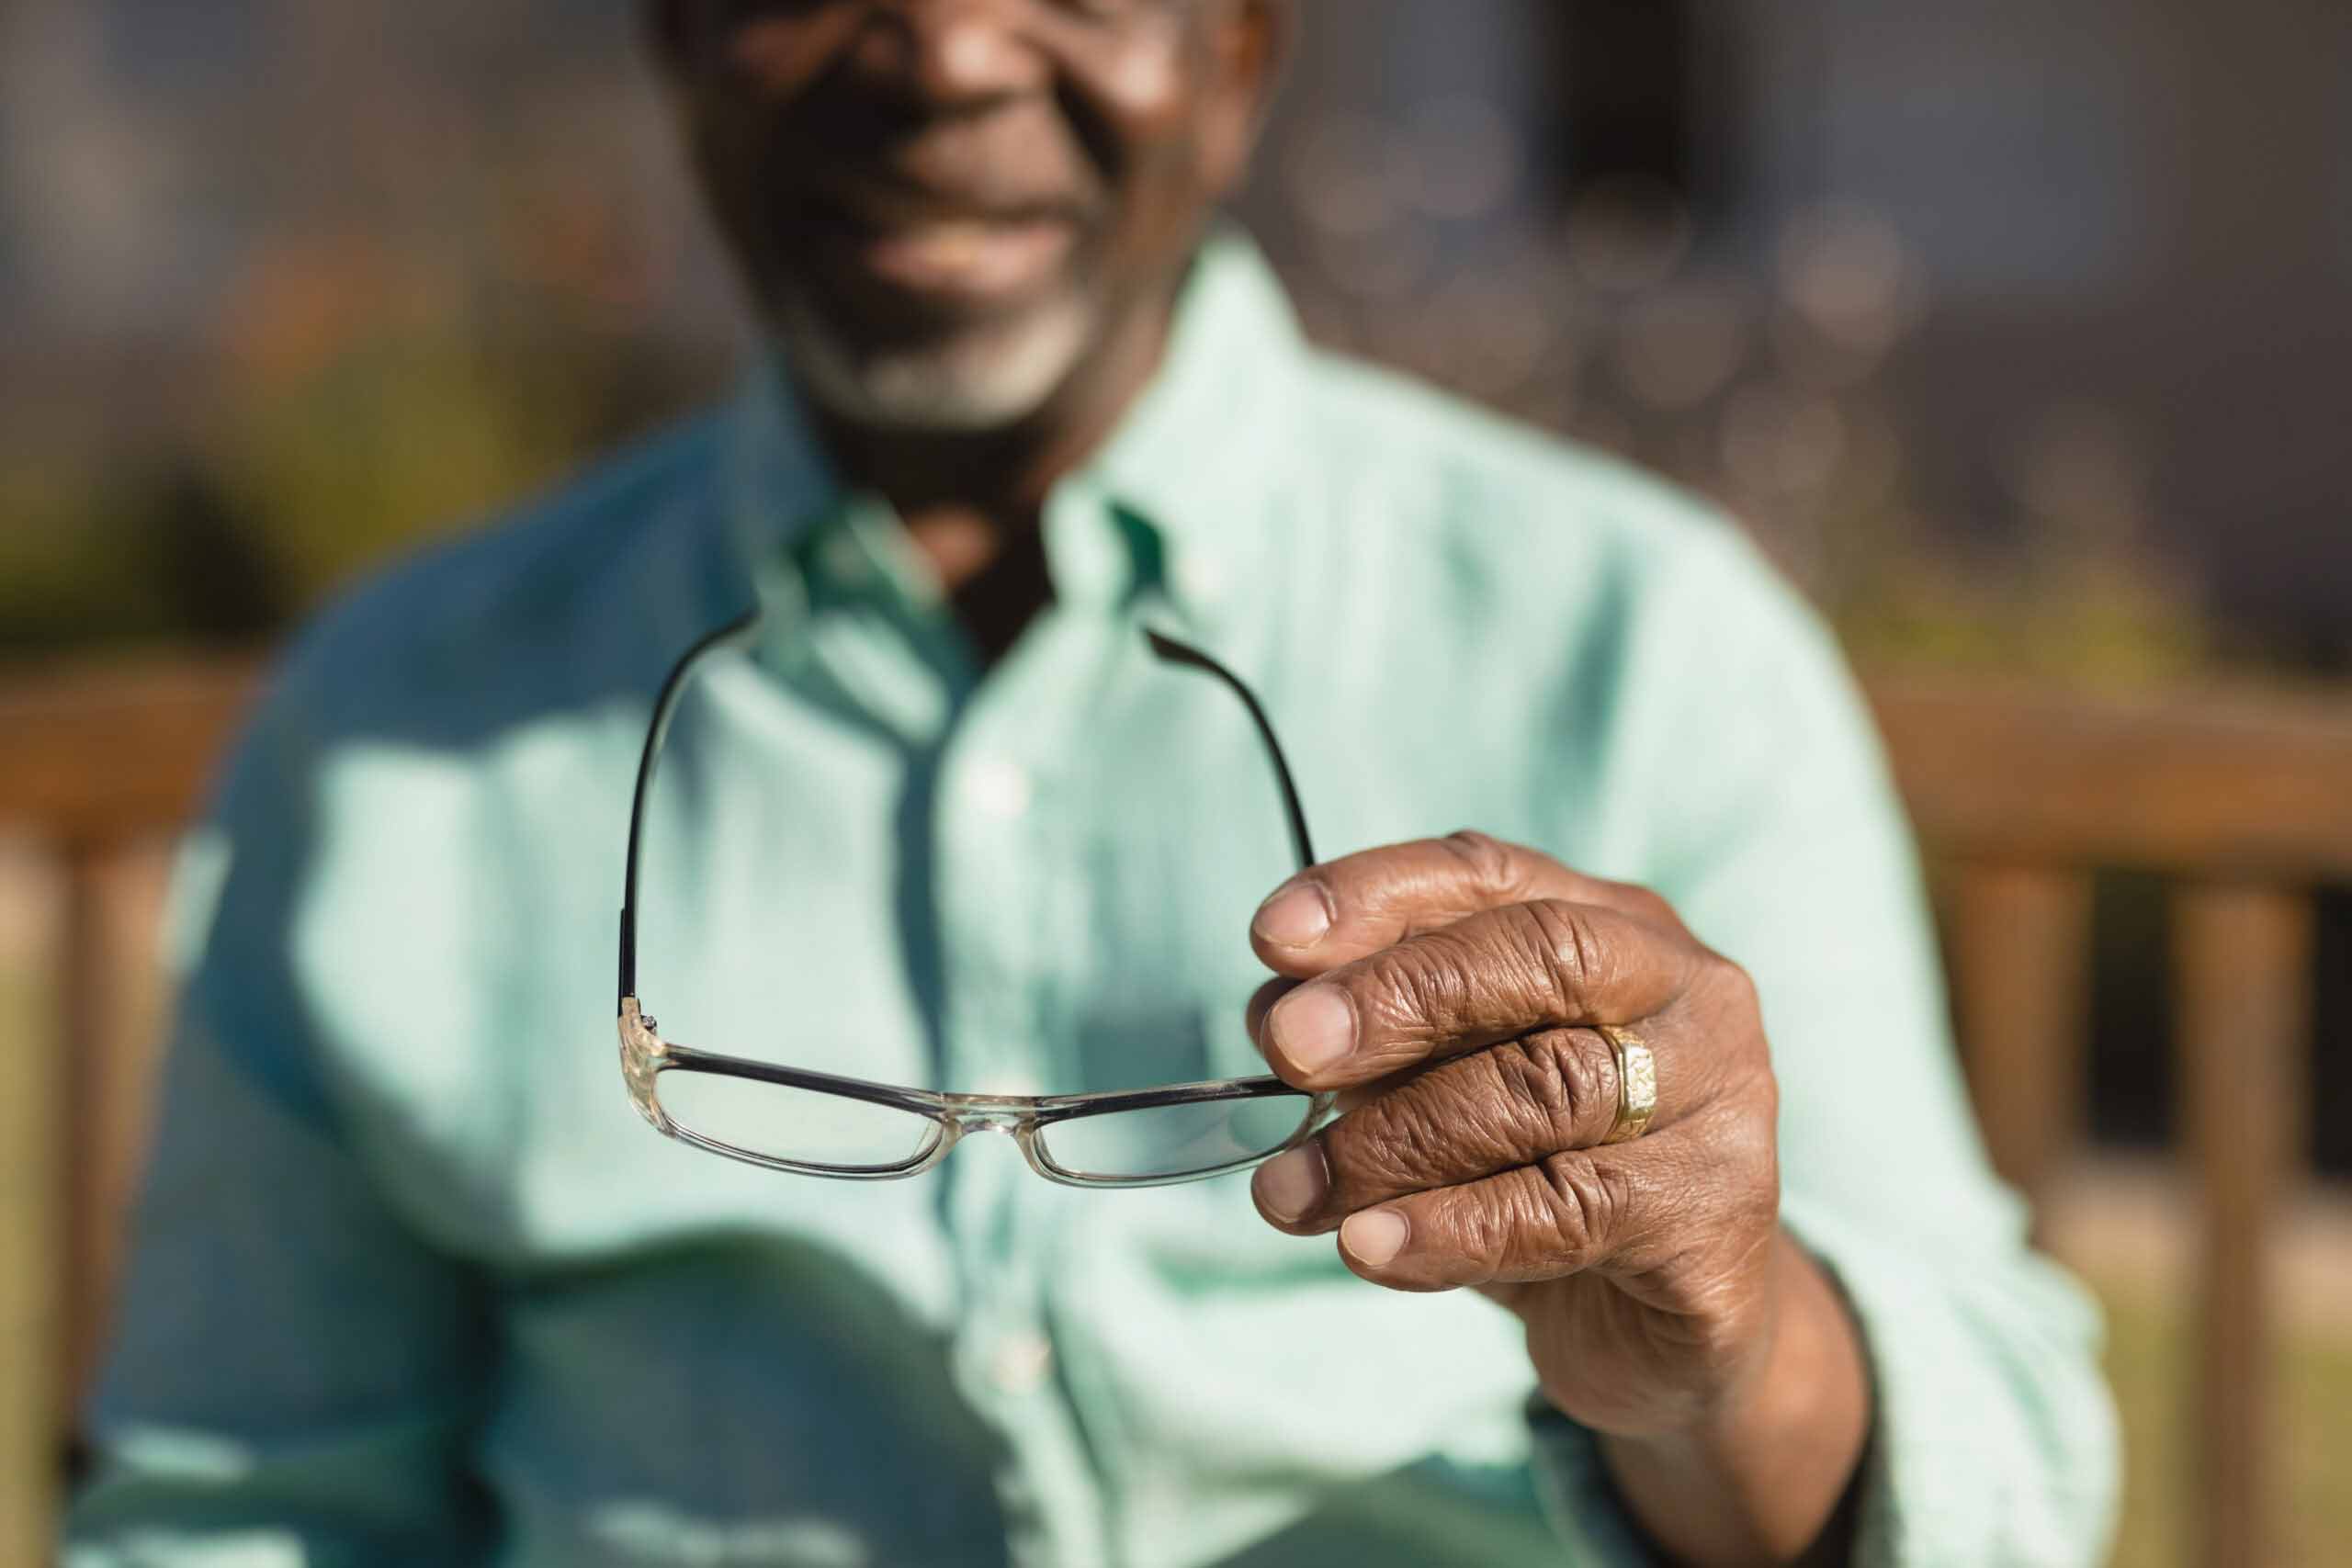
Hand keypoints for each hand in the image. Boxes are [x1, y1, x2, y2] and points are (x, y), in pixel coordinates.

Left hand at [1243, 833, 1869, 1562]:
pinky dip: (1449, 1229)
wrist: (1656, 1325)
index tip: (1272, 938)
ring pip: (1544, 1090)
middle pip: (1537, 956)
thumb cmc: (1535, 1172)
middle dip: (1395, 998)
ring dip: (1393, 1140)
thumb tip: (1277, 1016)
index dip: (1375, 894)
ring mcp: (1721, 1100)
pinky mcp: (1715, 1218)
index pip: (1490, 874)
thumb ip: (1377, 1039)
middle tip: (1288, 1050)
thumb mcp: (1447, 1085)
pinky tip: (1368, 1246)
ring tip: (1290, 1189)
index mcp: (1614, 924)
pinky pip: (1566, 1210)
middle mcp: (1685, 991)